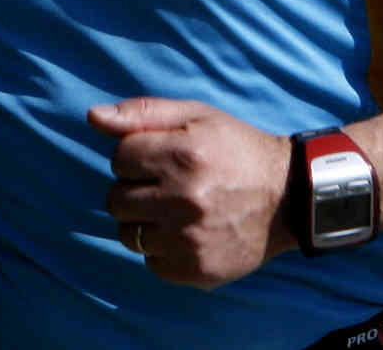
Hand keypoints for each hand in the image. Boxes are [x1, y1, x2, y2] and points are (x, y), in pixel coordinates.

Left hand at [88, 97, 292, 289]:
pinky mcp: (197, 270)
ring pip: (128, 234)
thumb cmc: (236, 149)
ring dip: (143, 221)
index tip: (158, 158)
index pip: (119, 158)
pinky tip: (185, 233)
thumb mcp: (196, 116)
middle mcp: (185, 198)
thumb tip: (93, 116)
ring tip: (173, 209)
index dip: (135, 156)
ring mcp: (190, 239)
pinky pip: (150, 262)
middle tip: (165, 185)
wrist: (289, 197)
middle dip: (133, 189)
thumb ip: (142, 113)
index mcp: (184, 154)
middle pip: (115, 199)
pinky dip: (161, 249)